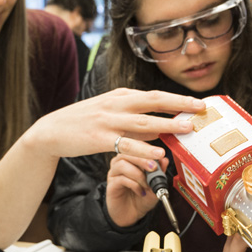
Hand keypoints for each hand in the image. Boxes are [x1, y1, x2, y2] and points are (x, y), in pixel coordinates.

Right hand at [28, 89, 204, 159]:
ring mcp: (108, 121)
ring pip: (143, 122)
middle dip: (179, 104)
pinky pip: (125, 145)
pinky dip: (142, 150)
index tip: (199, 103)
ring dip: (167, 125)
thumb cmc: (84, 122)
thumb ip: (134, 119)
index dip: (178, 99)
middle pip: (153, 101)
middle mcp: (117, 104)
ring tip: (186, 130)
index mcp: (121, 96)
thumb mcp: (110, 113)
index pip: (155, 95)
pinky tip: (156, 155)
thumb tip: (160, 127)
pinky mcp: (99, 138)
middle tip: (200, 108)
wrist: (50, 131)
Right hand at [106, 155, 164, 226]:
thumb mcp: (155, 185)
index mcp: (131, 158)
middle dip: (143, 158)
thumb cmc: (142, 198)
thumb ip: (159, 173)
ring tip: (146, 185)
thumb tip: (165, 160)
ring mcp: (114, 172)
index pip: (137, 146)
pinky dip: (134, 184)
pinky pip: (121, 179)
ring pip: (122, 163)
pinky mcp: (111, 184)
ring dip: (138, 174)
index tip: (159, 154)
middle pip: (127, 151)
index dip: (147, 148)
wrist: (132, 214)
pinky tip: (140, 191)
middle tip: (154, 168)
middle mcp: (120, 162)